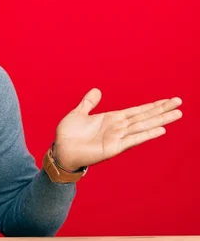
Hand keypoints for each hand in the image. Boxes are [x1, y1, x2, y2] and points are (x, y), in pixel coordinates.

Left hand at [53, 88, 182, 170]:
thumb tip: (97, 90)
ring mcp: (117, 138)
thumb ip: (89, 103)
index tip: (168, 100)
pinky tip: (161, 130)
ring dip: (160, 120)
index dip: (152, 105)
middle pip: (144, 117)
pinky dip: (146, 134)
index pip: (137, 110)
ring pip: (143, 126)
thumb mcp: (79, 113)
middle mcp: (118, 128)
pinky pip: (133, 140)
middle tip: (179, 103)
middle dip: (162, 110)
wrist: (60, 150)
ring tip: (177, 114)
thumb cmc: (68, 135)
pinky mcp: (114, 148)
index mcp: (111, 119)